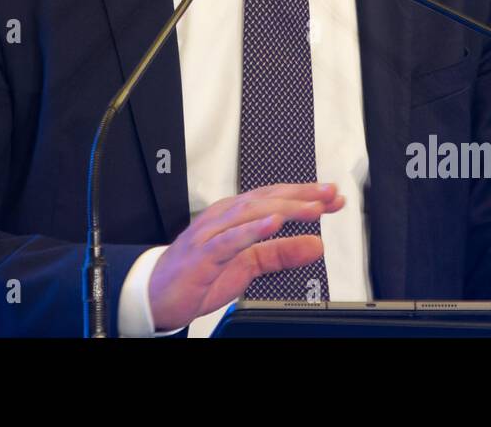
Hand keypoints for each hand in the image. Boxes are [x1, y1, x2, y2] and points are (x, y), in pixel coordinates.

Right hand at [147, 181, 344, 331]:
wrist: (157, 295)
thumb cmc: (198, 276)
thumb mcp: (248, 266)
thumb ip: (280, 254)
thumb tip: (315, 245)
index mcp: (233, 217)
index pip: (273, 199)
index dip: (304, 194)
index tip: (333, 196)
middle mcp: (222, 218)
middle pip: (266, 199)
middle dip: (301, 196)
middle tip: (330, 196)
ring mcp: (211, 234)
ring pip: (251, 213)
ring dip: (283, 208)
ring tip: (311, 208)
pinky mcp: (203, 255)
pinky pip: (229, 240)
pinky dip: (252, 230)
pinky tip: (273, 224)